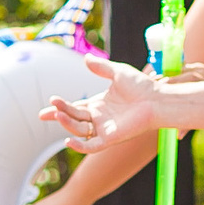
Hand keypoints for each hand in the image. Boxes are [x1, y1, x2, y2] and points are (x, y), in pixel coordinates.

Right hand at [42, 55, 158, 148]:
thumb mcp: (118, 72)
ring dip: (67, 123)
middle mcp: (99, 118)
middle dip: (59, 115)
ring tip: (57, 113)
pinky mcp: (111, 138)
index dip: (61, 107)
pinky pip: (91, 146)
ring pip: (79, 130)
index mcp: (99, 104)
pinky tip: (68, 140)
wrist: (157, 99)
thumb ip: (101, 68)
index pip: (75, 107)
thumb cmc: (142, 86)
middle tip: (46, 111)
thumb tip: (86, 58)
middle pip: (73, 118)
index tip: (49, 102)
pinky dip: (80, 146)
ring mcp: (104, 129)